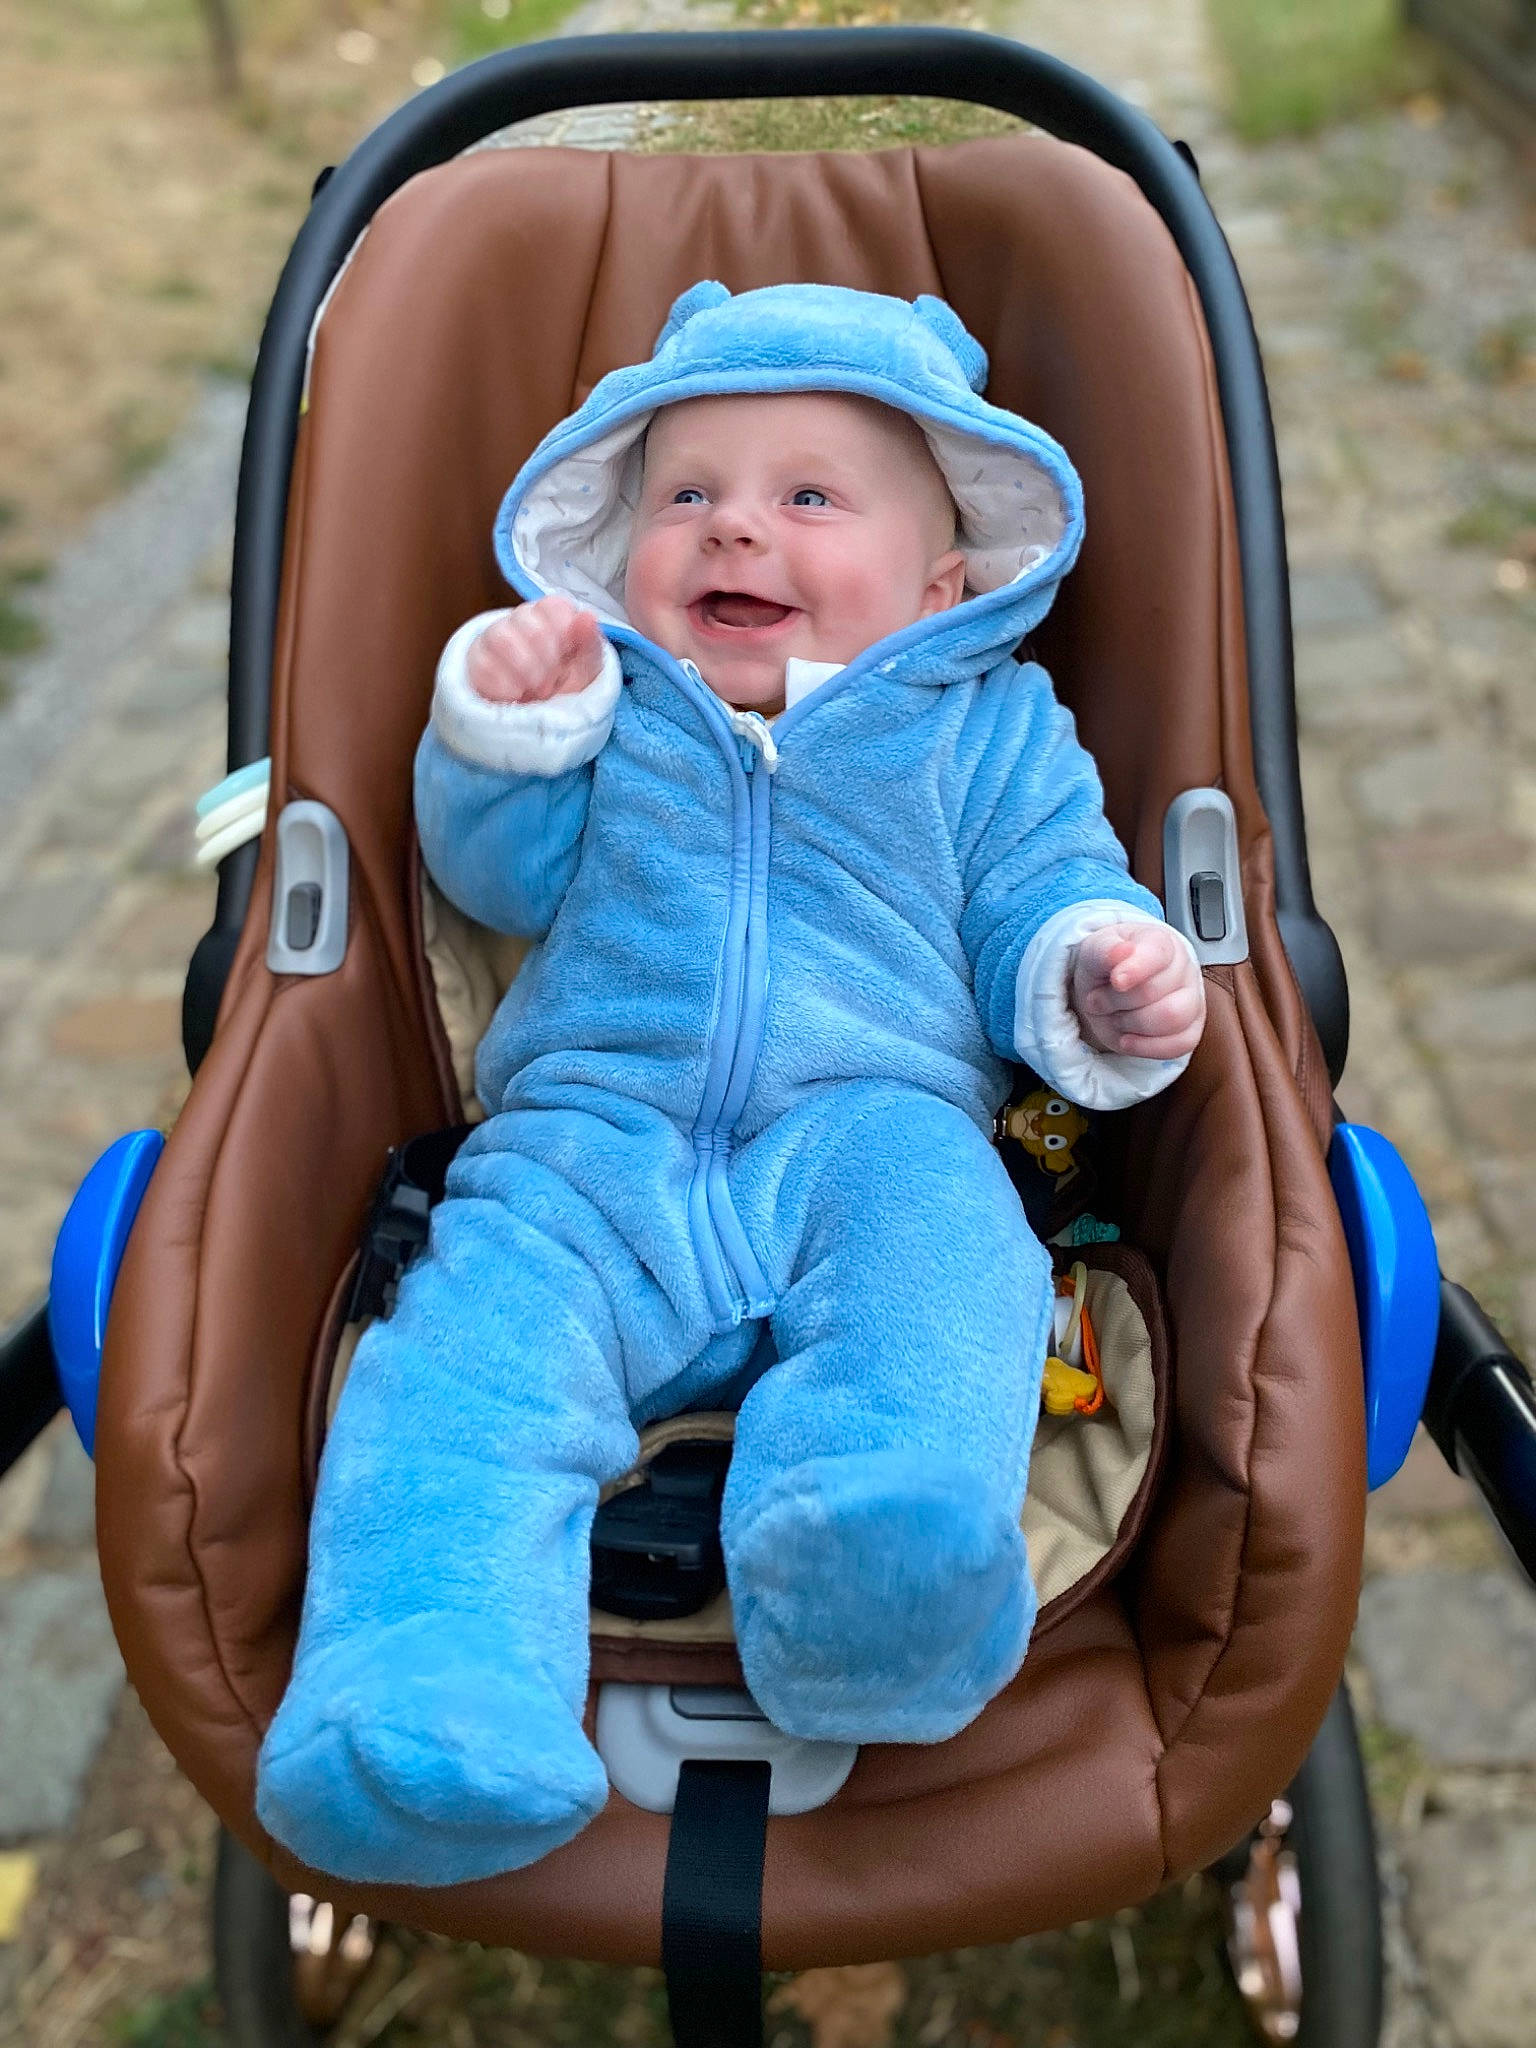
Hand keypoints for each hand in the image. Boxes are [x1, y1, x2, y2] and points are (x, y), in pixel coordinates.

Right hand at [466, 596, 605, 703]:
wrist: (535, 719)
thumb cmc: (564, 687)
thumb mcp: (585, 671)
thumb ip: (589, 644)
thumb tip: (588, 617)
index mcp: (552, 616)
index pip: (554, 605)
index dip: (563, 632)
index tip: (567, 656)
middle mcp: (522, 620)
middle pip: (528, 619)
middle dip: (545, 658)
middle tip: (552, 682)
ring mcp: (495, 637)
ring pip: (502, 636)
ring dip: (524, 669)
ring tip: (536, 691)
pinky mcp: (476, 660)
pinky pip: (483, 664)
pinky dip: (505, 685)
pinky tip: (516, 695)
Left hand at [1070, 921, 1204, 1060]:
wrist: (1109, 990)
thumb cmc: (1107, 966)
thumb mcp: (1095, 951)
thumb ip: (1106, 950)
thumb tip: (1121, 951)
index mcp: (1163, 943)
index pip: (1158, 955)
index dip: (1135, 969)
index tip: (1116, 981)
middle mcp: (1184, 970)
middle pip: (1155, 991)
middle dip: (1116, 1001)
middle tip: (1097, 999)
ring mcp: (1192, 1001)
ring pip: (1172, 1019)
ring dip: (1131, 1024)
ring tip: (1114, 1016)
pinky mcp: (1190, 1031)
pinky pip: (1178, 1046)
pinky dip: (1145, 1047)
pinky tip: (1126, 1039)